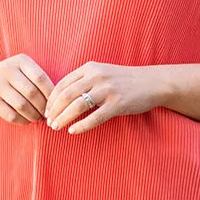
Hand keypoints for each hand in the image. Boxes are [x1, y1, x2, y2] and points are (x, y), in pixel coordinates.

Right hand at [0, 55, 53, 124]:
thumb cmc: (15, 76)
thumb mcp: (26, 69)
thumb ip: (41, 80)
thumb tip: (58, 101)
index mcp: (20, 61)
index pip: (41, 78)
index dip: (51, 94)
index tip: (56, 103)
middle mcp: (7, 71)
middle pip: (32, 93)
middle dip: (43, 107)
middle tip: (48, 114)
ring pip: (22, 105)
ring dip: (34, 115)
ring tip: (39, 118)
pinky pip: (11, 115)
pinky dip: (23, 120)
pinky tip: (27, 120)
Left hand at [45, 62, 159, 133]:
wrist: (153, 82)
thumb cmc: (125, 81)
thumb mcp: (103, 73)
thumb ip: (84, 80)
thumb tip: (61, 97)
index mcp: (90, 68)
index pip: (62, 84)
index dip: (50, 100)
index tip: (46, 112)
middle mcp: (97, 77)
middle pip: (66, 95)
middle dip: (53, 111)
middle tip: (48, 123)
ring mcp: (108, 90)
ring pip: (77, 106)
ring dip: (63, 118)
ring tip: (56, 127)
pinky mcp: (118, 104)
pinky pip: (94, 117)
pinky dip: (81, 126)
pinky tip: (73, 131)